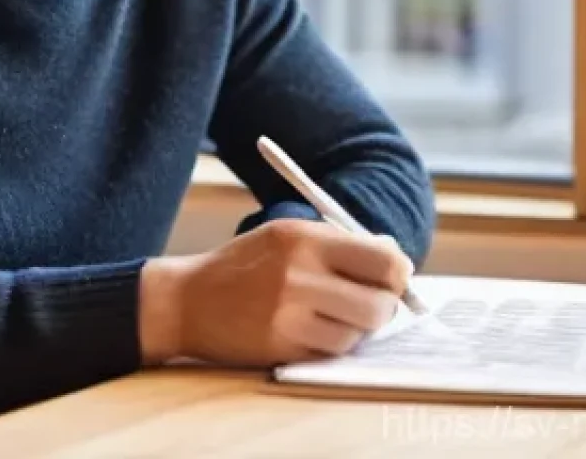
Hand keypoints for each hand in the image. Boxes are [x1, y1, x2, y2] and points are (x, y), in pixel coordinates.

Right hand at [139, 219, 413, 366]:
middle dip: (385, 306)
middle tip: (374, 301)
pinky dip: (331, 342)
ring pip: (358, 333)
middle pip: (379, 304)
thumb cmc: (245, 264)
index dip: (397, 273)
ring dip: (356, 327)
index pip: (381, 261)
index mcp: (302, 237)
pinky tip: (311, 327)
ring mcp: (290, 314)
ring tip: (333, 312)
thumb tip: (395, 256)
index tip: (394, 276)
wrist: (188, 299)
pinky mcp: (283, 346)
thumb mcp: (286, 234)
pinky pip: (331, 351)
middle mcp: (298, 274)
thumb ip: (338, 242)